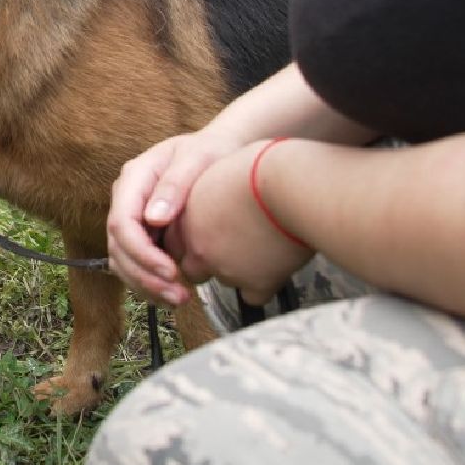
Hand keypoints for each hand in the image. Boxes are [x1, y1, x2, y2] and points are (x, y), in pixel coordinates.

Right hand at [105, 128, 251, 305]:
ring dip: (145, 286)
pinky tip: (174, 294)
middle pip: (118, 248)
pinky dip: (150, 283)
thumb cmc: (209, 151)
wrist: (218, 151)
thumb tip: (154, 219)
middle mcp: (126, 200)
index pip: (122, 223)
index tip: (171, 272)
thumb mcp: (196, 158)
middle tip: (179, 296)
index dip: (142, 254)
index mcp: (134, 179)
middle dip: (144, 277)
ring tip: (179, 300)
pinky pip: (136, 264)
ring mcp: (132, 217)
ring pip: (122, 261)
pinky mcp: (144, 233)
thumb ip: (175, 185)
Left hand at [162, 140, 315, 305]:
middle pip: (194, 268)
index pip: (175, 244)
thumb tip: (201, 208)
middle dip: (209, 261)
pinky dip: (262, 284)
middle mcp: (200, 248)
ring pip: (224, 280)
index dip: (194, 239)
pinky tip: (274, 263)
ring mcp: (226, 269)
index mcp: (187, 220)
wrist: (289, 184)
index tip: (212, 231)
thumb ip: (201, 199)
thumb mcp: (216, 173)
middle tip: (234, 241)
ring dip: (237, 269)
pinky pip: (253, 296)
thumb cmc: (257, 167)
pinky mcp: (255, 283)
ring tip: (260, 243)